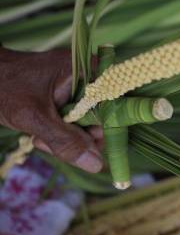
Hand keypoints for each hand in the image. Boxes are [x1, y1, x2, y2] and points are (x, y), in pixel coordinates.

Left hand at [0, 47, 102, 171]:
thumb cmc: (4, 86)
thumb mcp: (35, 117)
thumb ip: (66, 141)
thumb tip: (97, 164)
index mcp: (87, 70)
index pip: (114, 103)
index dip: (105, 128)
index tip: (90, 147)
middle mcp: (87, 76)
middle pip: (100, 118)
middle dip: (77, 137)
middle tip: (51, 143)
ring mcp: (76, 87)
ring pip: (85, 124)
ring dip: (64, 139)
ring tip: (39, 137)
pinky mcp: (65, 97)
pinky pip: (72, 122)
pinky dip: (57, 133)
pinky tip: (39, 134)